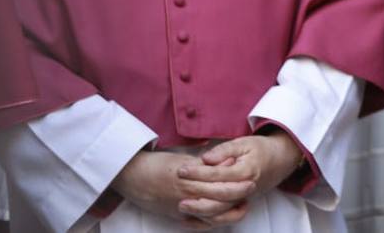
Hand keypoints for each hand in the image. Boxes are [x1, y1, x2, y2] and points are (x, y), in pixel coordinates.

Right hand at [112, 150, 250, 227]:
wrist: (132, 177)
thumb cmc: (158, 164)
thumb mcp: (185, 159)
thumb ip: (208, 163)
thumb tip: (230, 162)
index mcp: (190, 180)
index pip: (219, 185)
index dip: (236, 184)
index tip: (250, 178)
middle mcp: (187, 197)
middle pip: (218, 202)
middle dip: (237, 197)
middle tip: (251, 190)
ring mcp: (182, 209)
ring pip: (210, 216)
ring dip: (229, 213)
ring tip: (242, 206)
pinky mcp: (177, 216)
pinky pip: (198, 224)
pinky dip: (213, 222)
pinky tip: (224, 217)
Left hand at [175, 133, 303, 219]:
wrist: (281, 160)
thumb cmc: (261, 149)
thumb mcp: (244, 143)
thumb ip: (224, 150)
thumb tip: (206, 158)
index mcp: (247, 170)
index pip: (218, 174)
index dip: (198, 172)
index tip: (181, 170)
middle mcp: (246, 188)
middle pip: (219, 196)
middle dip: (196, 193)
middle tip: (178, 186)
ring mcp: (245, 198)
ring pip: (221, 211)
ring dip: (200, 210)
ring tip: (182, 206)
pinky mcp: (241, 204)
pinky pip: (224, 217)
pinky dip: (207, 221)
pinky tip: (192, 219)